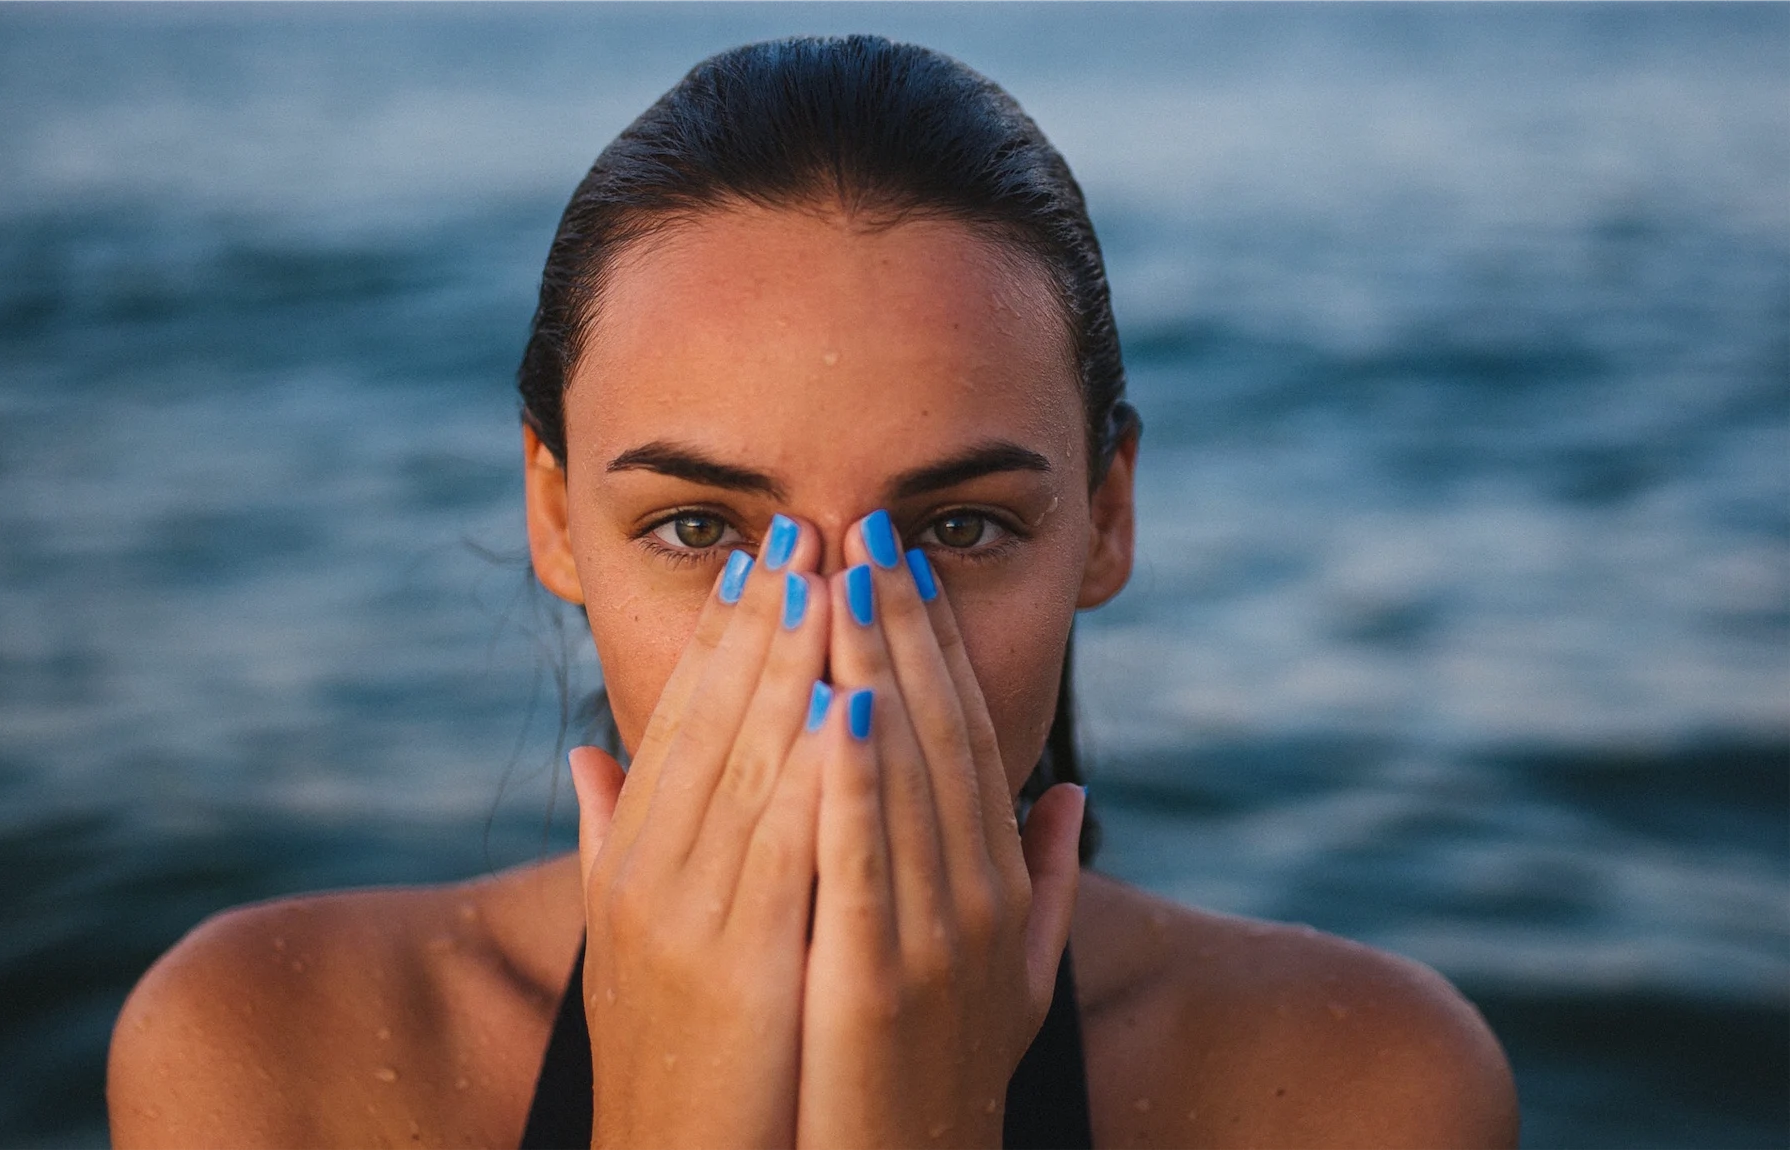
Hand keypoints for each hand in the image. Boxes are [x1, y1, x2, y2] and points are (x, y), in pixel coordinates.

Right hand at [567, 515, 830, 1149]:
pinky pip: (788, 851)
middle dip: (768, 619)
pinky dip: (819, 773)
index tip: (761, 560)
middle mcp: (651, 877)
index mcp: (631, 861)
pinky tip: (852, 705)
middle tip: (808, 527)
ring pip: (751, 764)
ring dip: (797, 663)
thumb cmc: (662, 1060)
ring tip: (834, 577)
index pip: (680, 721)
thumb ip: (603, 840)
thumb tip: (588, 754)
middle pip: (716, 721)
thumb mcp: (616, 942)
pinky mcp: (744, 970)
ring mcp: (692, 921)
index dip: (722, 636)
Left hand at [796, 511, 1085, 1149]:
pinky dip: (851, 774)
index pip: (966, 737)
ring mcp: (937, 939)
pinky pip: (862, 858)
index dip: (934, 645)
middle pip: (937, 732)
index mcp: (997, 886)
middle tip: (861, 526)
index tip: (899, 562)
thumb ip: (1045, 881)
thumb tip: (1065, 792)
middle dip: (899, 624)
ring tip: (835, 572)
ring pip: (902, 773)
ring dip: (869, 665)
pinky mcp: (879, 982)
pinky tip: (831, 698)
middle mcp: (978, 897)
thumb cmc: (945, 1082)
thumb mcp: (1014, 980)